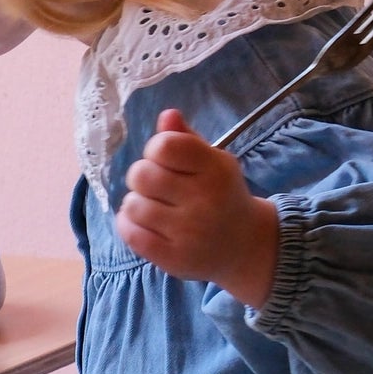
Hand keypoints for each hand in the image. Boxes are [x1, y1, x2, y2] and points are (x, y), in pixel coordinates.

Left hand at [115, 108, 279, 308]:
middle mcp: (205, 200)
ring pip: (132, 204)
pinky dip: (128, 224)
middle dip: (142, 176)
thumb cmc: (220, 196)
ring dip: (136, 203)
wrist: (244, 246)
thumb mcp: (212, 162)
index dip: (155, 149)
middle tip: (156, 186)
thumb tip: (167, 115)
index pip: (164, 146)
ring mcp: (189, 232)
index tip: (164, 160)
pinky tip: (144, 223)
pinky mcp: (174, 258)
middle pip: (141, 174)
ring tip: (154, 207)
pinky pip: (130, 233)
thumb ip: (186, 139)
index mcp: (216, 169)